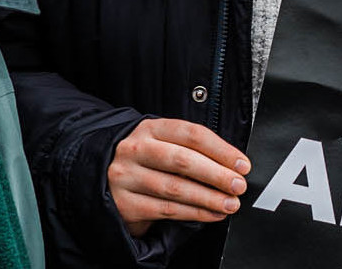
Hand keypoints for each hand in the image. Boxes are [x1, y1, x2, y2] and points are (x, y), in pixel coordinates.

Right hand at [108, 118, 251, 236]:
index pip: (192, 134)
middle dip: (217, 175)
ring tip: (229, 204)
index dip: (222, 150)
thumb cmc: (145, 161)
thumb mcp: (163, 143)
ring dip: (209, 198)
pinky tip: (211, 213)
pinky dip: (194, 213)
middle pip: (184, 161)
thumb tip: (232, 165)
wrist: (99, 176)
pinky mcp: (124, 203)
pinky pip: (166, 209)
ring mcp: (126, 177)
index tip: (242, 164)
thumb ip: (191, 150)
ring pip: (176, 188)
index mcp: (151, 128)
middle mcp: (135, 150)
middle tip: (238, 186)